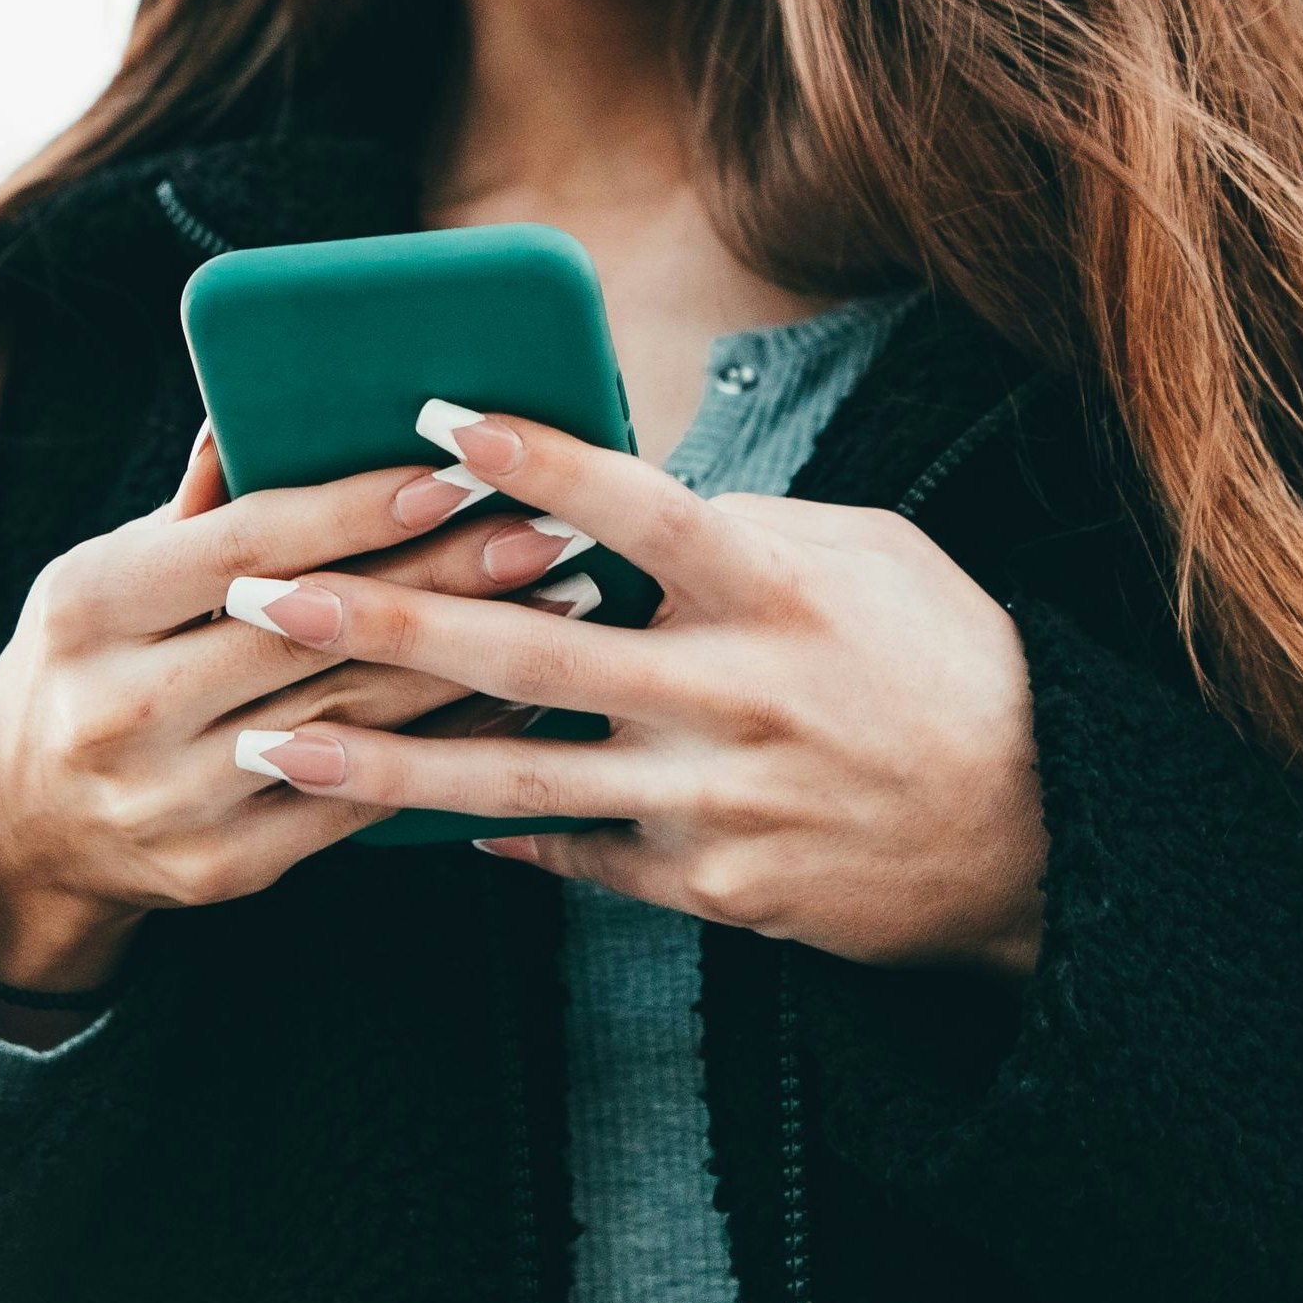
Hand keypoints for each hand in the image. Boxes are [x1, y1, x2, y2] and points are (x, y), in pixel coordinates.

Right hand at [0, 423, 588, 994]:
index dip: (358, 509)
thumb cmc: (86, 663)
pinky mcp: (222, 867)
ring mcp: (172, 799)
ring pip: (353, 717)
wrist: (19, 832)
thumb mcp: (103, 574)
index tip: (460, 470)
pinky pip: (359, 799)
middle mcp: (121, 707)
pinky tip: (516, 699)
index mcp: (88, 608)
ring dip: (472, 658)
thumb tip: (261, 404)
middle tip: (550, 528)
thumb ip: (195, 509)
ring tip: (564, 600)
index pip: (246, 546)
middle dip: (447, 576)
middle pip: (315, 630)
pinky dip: (444, 746)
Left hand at [215, 409, 1047, 976]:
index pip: (636, 505)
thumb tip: (616, 494)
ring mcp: (714, 798)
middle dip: (383, 618)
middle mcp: (733, 691)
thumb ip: (737, 526)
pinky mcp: (711, 885)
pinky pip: (574, 855)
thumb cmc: (946, 661)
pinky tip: (398, 822)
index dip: (536, 460)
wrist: (1037, 833)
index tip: (432, 417)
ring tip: (272, 737)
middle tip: (265, 588)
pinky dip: (490, 834)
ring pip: (517, 777)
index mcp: (775, 586)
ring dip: (383, 757)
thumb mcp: (867, 555)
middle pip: (531, 649)